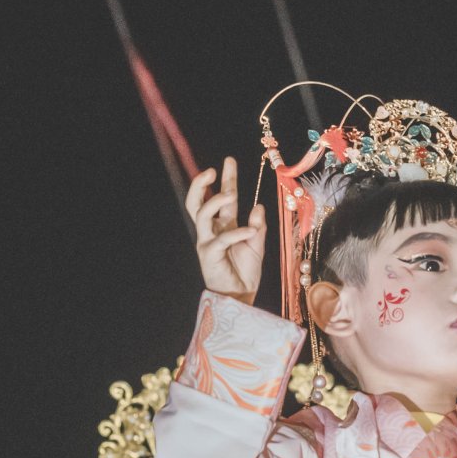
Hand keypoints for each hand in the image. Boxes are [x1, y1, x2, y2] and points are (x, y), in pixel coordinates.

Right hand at [187, 158, 266, 303]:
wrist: (240, 297)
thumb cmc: (245, 272)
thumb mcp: (257, 245)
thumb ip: (258, 226)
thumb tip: (259, 206)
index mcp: (223, 226)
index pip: (222, 197)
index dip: (226, 179)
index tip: (228, 160)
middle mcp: (212, 231)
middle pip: (197, 202)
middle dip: (201, 184)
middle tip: (212, 171)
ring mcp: (208, 242)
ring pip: (201, 214)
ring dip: (215, 201)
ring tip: (230, 194)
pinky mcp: (209, 255)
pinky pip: (220, 239)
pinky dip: (236, 233)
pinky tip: (250, 231)